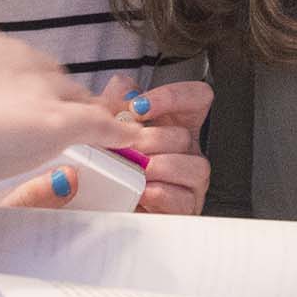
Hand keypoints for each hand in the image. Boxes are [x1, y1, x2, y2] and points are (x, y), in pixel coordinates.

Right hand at [0, 20, 142, 186]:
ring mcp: (38, 88)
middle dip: (54, 98)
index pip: (14, 63)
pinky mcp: (55, 121)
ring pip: (73, 97)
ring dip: (85, 114)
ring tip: (100, 129)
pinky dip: (115, 132)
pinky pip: (97, 124)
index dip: (21, 87)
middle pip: (49, 76)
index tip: (17, 103)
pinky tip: (129, 140)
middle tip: (53, 122)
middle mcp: (13, 55)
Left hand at [98, 74, 213, 214]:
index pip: (197, 97)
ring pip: (196, 167)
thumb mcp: (108, 127)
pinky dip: (161, 195)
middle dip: (153, 139)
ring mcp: (189, 179)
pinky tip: (142, 191)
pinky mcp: (184, 207)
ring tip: (138, 170)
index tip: (141, 106)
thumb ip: (116, 101)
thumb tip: (123, 88)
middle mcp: (186, 150)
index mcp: (174, 124)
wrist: (100, 204)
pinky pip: (185, 200)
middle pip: (186, 134)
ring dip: (161, 167)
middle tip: (129, 145)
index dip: (173, 97)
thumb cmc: (111, 164)